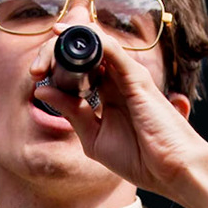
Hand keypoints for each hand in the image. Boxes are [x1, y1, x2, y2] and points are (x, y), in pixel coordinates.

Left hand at [36, 40, 207, 207]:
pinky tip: (75, 36)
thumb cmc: (140, 158)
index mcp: (108, 94)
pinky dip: (94, 40)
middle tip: (36, 66)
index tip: (35, 73)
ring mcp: (128, 77)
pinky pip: (112, 51)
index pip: (79, 69)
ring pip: (96, 45)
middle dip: (57, 52)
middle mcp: (117, 81)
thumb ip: (71, 113)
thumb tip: (42, 89)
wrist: (171, 171)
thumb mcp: (94, 137)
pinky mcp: (137, 79)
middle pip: (84, 54)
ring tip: (50, 41)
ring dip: (71, 42)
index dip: (56, 66)